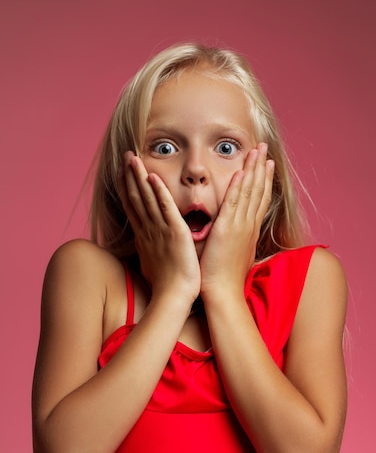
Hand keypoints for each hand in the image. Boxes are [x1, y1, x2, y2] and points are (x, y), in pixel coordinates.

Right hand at [119, 152, 200, 302]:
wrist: (173, 297)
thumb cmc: (166, 286)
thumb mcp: (151, 265)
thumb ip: (148, 252)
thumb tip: (144, 251)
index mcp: (144, 237)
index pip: (133, 207)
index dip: (126, 188)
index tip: (122, 172)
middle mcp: (148, 230)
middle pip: (135, 197)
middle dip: (129, 175)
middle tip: (126, 155)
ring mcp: (160, 231)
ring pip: (146, 198)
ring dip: (139, 177)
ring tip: (133, 157)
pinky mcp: (175, 233)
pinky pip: (165, 209)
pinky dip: (159, 193)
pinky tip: (152, 177)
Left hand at [200, 143, 273, 298]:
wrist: (223, 294)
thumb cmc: (226, 279)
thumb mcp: (236, 256)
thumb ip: (238, 242)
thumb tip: (239, 238)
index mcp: (250, 231)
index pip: (259, 200)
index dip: (264, 181)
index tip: (267, 165)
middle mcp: (249, 226)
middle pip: (258, 191)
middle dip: (262, 168)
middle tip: (264, 148)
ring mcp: (240, 227)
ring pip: (249, 193)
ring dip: (253, 170)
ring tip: (257, 151)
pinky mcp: (227, 230)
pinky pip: (234, 204)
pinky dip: (239, 187)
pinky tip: (241, 172)